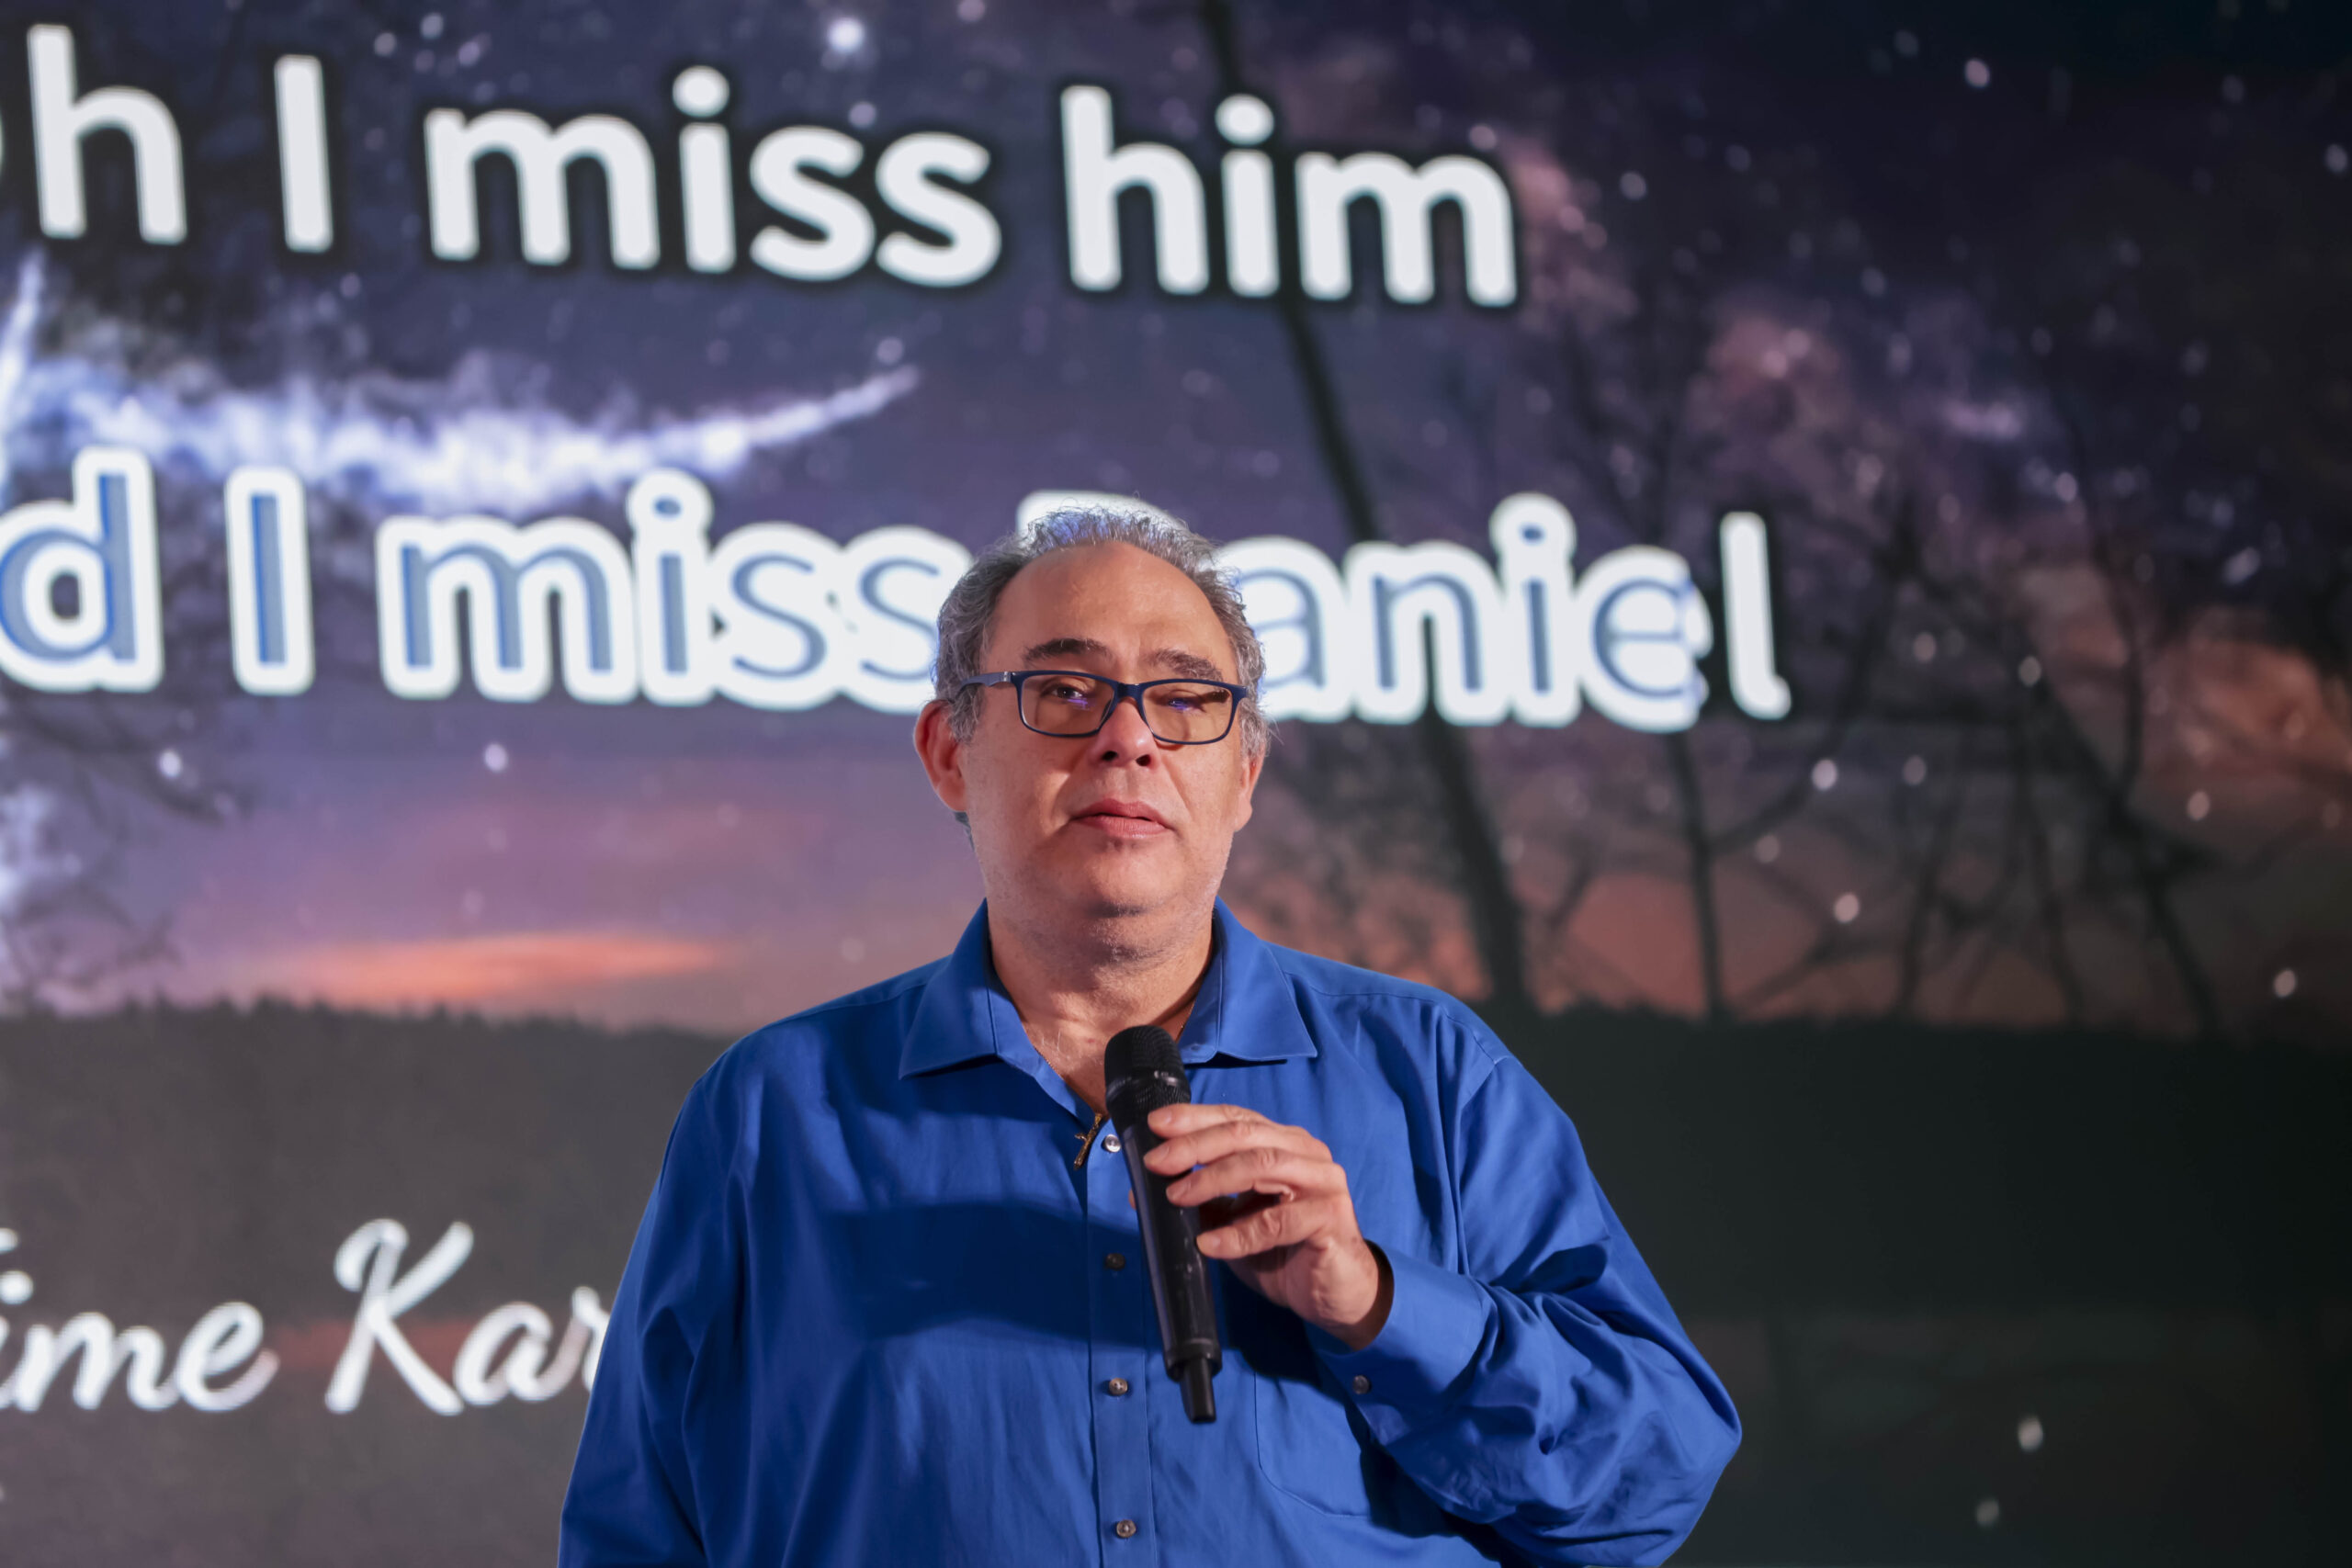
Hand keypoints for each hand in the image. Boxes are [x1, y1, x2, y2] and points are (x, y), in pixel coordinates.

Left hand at [1142, 1103, 1393, 1350]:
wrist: (1335, 1294)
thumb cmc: (1285, 1252)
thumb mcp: (1234, 1222)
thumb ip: (1202, 1203)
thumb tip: (1143, 1192)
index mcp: (1283, 1144)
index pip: (1237, 1118)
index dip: (1195, 1118)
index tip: (1156, 1125)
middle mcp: (1305, 1153)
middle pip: (1245, 1135)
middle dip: (1195, 1145)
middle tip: (1157, 1162)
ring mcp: (1323, 1182)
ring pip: (1262, 1165)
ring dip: (1213, 1179)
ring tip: (1177, 1197)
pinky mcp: (1330, 1219)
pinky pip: (1279, 1221)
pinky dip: (1239, 1233)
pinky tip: (1210, 1244)